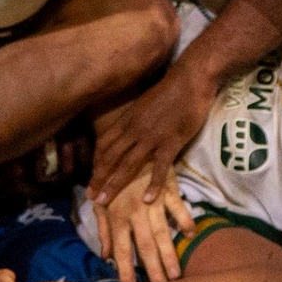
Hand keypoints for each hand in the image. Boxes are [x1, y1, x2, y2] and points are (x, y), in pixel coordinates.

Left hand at [90, 66, 214, 204]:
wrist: (190, 79)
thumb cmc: (170, 89)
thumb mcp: (144, 102)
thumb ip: (134, 118)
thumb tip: (127, 131)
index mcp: (127, 119)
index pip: (104, 144)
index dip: (96, 163)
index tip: (91, 178)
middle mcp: (135, 129)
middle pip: (111, 157)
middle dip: (99, 178)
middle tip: (91, 198)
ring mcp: (152, 137)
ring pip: (128, 164)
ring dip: (114, 184)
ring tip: (105, 202)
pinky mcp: (171, 142)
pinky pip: (159, 167)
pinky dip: (153, 184)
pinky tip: (147, 199)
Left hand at [92, 170, 194, 281]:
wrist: (126, 143)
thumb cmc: (112, 175)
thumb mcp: (101, 202)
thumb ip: (103, 229)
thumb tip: (105, 255)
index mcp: (117, 216)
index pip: (122, 249)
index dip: (125, 269)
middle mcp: (134, 211)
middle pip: (144, 244)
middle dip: (153, 268)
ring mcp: (152, 199)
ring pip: (162, 230)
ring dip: (169, 252)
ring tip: (176, 273)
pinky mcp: (167, 186)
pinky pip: (177, 205)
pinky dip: (184, 219)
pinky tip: (191, 234)